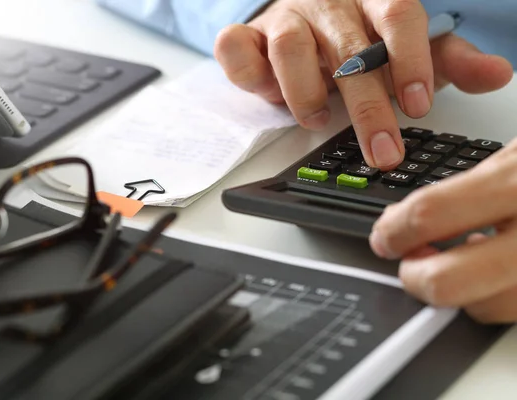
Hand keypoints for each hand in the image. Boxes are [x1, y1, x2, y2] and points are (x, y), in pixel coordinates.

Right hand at [213, 0, 512, 169]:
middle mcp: (329, 5)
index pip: (398, 16)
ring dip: (303, 91)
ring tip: (316, 120)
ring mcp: (285, 19)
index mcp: (374, 1)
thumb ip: (447, 60)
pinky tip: (262, 91)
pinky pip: (235, 46)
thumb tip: (497, 75)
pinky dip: (244, 71)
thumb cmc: (359, 41)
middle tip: (382, 150)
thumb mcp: (407, 51)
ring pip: (290, 45)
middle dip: (366, 104)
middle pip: (348, 47)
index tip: (417, 106)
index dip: (409, 60)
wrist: (305, 24)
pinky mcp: (249, 37)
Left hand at [369, 141, 516, 323]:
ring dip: (459, 291)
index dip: (393, 231)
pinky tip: (494, 269)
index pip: (429, 214)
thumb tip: (406, 218)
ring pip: (484, 308)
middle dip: (415, 277)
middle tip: (411, 263)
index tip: (384, 236)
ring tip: (459, 262)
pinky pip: (516, 310)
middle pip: (447, 281)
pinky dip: (494, 294)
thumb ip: (470, 185)